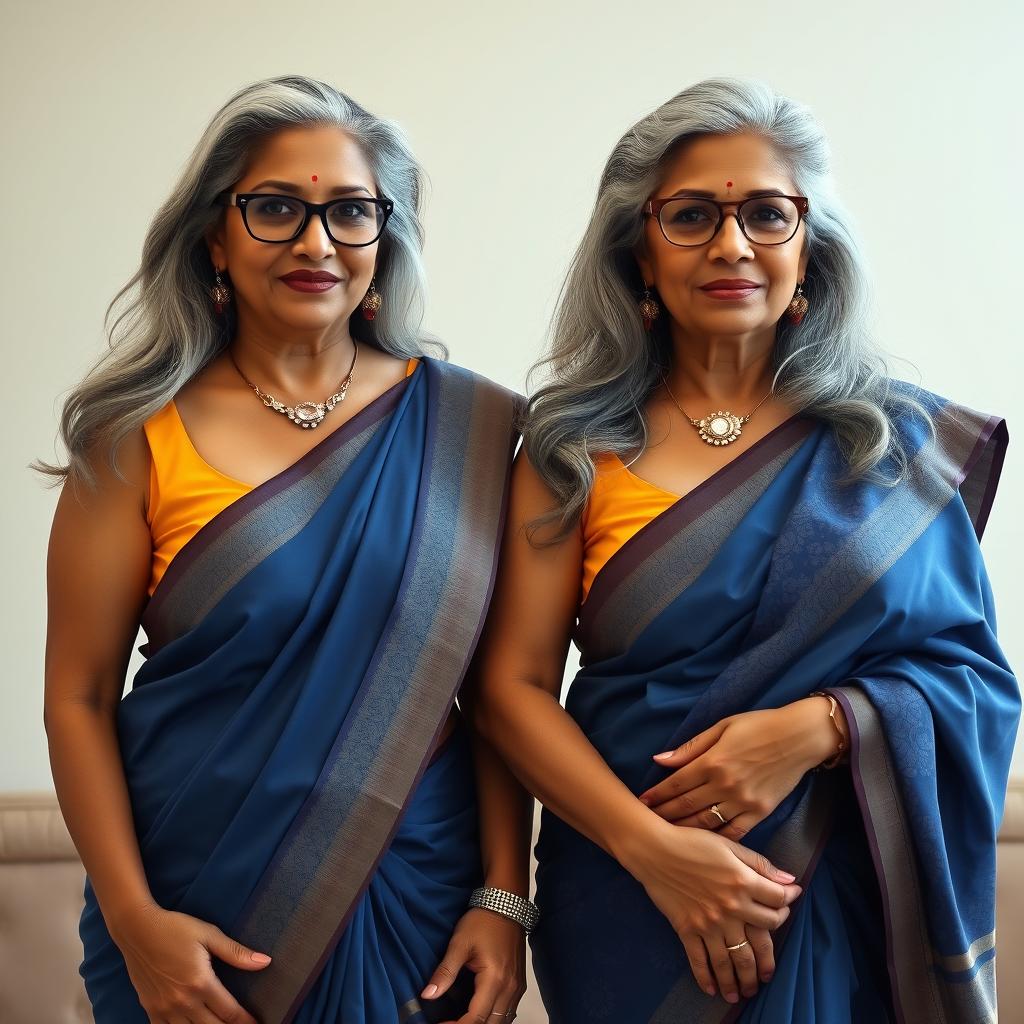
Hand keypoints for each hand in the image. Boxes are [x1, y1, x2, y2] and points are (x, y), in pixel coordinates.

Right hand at [107, 900, 268, 1022]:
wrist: (137, 929)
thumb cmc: (176, 928)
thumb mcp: (209, 935)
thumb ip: (236, 953)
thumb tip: (265, 962)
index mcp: (201, 983)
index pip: (230, 1012)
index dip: (246, 1021)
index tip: (257, 1023)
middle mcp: (183, 1002)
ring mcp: (164, 1010)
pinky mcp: (150, 1010)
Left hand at [421, 907, 525, 1022]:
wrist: (507, 903)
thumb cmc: (483, 921)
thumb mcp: (459, 943)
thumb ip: (445, 972)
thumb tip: (427, 995)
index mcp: (495, 980)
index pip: (475, 1019)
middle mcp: (510, 989)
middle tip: (448, 1022)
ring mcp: (517, 987)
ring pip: (502, 1022)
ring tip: (461, 1019)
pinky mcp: (519, 984)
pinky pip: (509, 1012)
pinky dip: (493, 1018)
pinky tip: (479, 1012)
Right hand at [619, 819, 800, 1003]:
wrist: (654, 850)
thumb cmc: (692, 843)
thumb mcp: (730, 846)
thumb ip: (760, 865)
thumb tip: (790, 881)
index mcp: (743, 884)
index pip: (777, 903)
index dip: (788, 902)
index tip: (789, 904)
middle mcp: (730, 909)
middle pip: (762, 941)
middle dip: (769, 961)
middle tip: (768, 974)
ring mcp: (708, 924)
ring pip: (733, 961)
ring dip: (743, 980)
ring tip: (747, 991)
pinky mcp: (687, 930)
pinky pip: (699, 961)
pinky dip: (706, 978)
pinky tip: (713, 989)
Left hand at [639, 699, 840, 840]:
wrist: (800, 737)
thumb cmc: (759, 726)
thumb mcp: (722, 727)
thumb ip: (690, 747)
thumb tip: (659, 759)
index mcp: (712, 761)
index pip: (676, 783)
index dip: (656, 795)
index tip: (641, 803)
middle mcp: (725, 784)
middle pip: (686, 806)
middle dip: (663, 815)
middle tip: (645, 824)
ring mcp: (743, 801)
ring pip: (705, 823)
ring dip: (683, 830)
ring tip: (666, 836)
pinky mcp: (760, 812)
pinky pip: (733, 833)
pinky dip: (715, 840)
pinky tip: (702, 845)